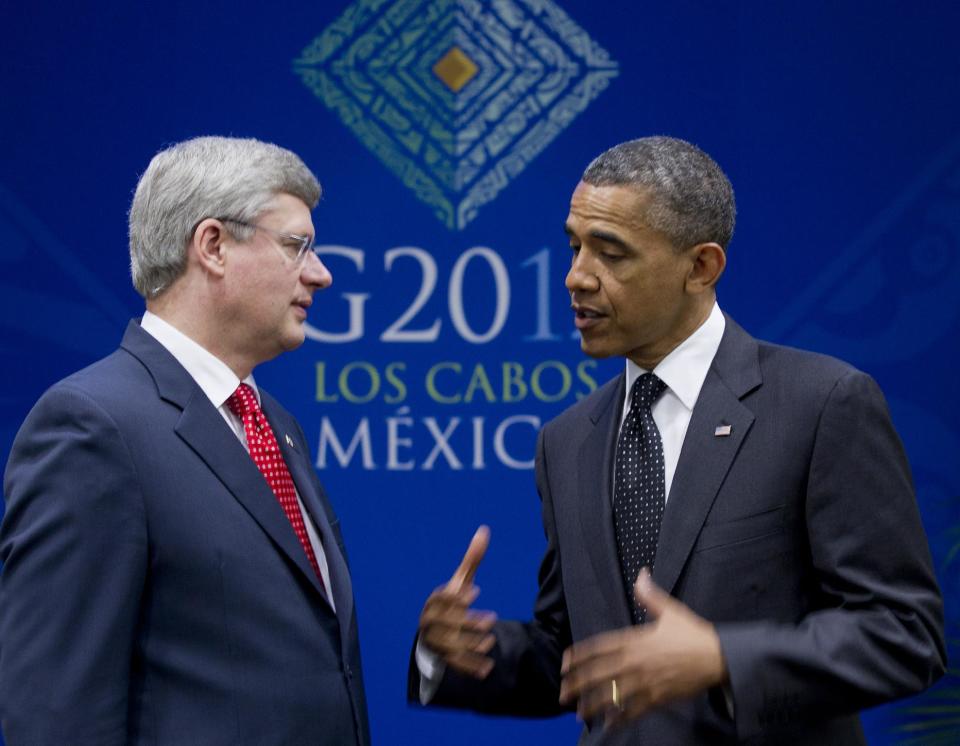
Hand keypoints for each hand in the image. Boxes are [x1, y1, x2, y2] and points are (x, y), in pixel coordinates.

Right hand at [418, 526, 497, 678]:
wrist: (436, 632)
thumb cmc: (453, 602)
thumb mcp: (461, 581)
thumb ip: (472, 560)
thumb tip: (484, 530)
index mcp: (434, 602)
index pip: (442, 599)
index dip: (457, 596)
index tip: (476, 591)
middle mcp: (430, 622)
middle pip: (447, 623)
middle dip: (469, 622)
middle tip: (491, 619)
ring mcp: (434, 642)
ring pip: (450, 646)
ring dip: (470, 645)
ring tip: (490, 642)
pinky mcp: (441, 659)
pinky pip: (454, 665)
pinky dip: (469, 667)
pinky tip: (487, 668)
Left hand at [558, 568, 727, 725]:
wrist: (718, 657)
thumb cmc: (693, 633)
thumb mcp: (670, 611)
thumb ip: (650, 595)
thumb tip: (641, 574)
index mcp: (635, 639)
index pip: (599, 647)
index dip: (579, 656)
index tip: (564, 663)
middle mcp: (635, 661)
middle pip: (599, 674)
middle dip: (578, 684)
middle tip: (561, 694)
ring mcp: (645, 681)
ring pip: (613, 695)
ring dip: (593, 705)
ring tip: (578, 714)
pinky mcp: (658, 698)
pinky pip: (634, 710)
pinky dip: (620, 719)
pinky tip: (608, 725)